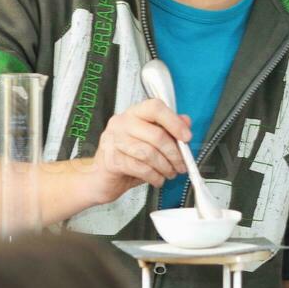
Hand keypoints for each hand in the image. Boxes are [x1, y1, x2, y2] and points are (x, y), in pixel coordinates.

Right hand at [77, 98, 191, 204]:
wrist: (101, 179)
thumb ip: (168, 129)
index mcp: (134, 113)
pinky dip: (154, 176)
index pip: (155, 108)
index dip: (174, 122)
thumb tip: (186, 121)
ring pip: (149, 153)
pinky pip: (140, 168)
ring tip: (170, 173)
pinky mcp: (111, 160)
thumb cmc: (129, 158)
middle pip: (156, 135)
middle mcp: (121, 123)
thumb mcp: (151, 142)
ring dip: (165, 167)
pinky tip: (157, 179)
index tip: (187, 137)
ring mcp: (113, 141)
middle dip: (174, 154)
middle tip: (182, 165)